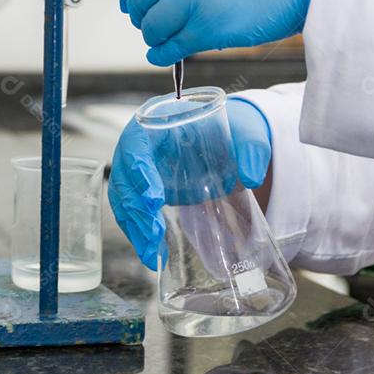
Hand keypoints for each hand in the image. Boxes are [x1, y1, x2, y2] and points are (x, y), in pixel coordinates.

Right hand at [108, 98, 271, 269]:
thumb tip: (251, 176)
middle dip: (136, 208)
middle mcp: (140, 145)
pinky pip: (130, 211)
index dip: (138, 170)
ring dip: (133, 226)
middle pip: (123, 175)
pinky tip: (151, 251)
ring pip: (122, 197)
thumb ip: (251, 149)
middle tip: (153, 233)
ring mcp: (137, 168)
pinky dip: (137, 232)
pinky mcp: (142, 190)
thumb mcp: (246, 133)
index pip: (136, 143)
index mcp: (157, 121)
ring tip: (150, 252)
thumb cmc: (230, 131)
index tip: (153, 198)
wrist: (227, 141)